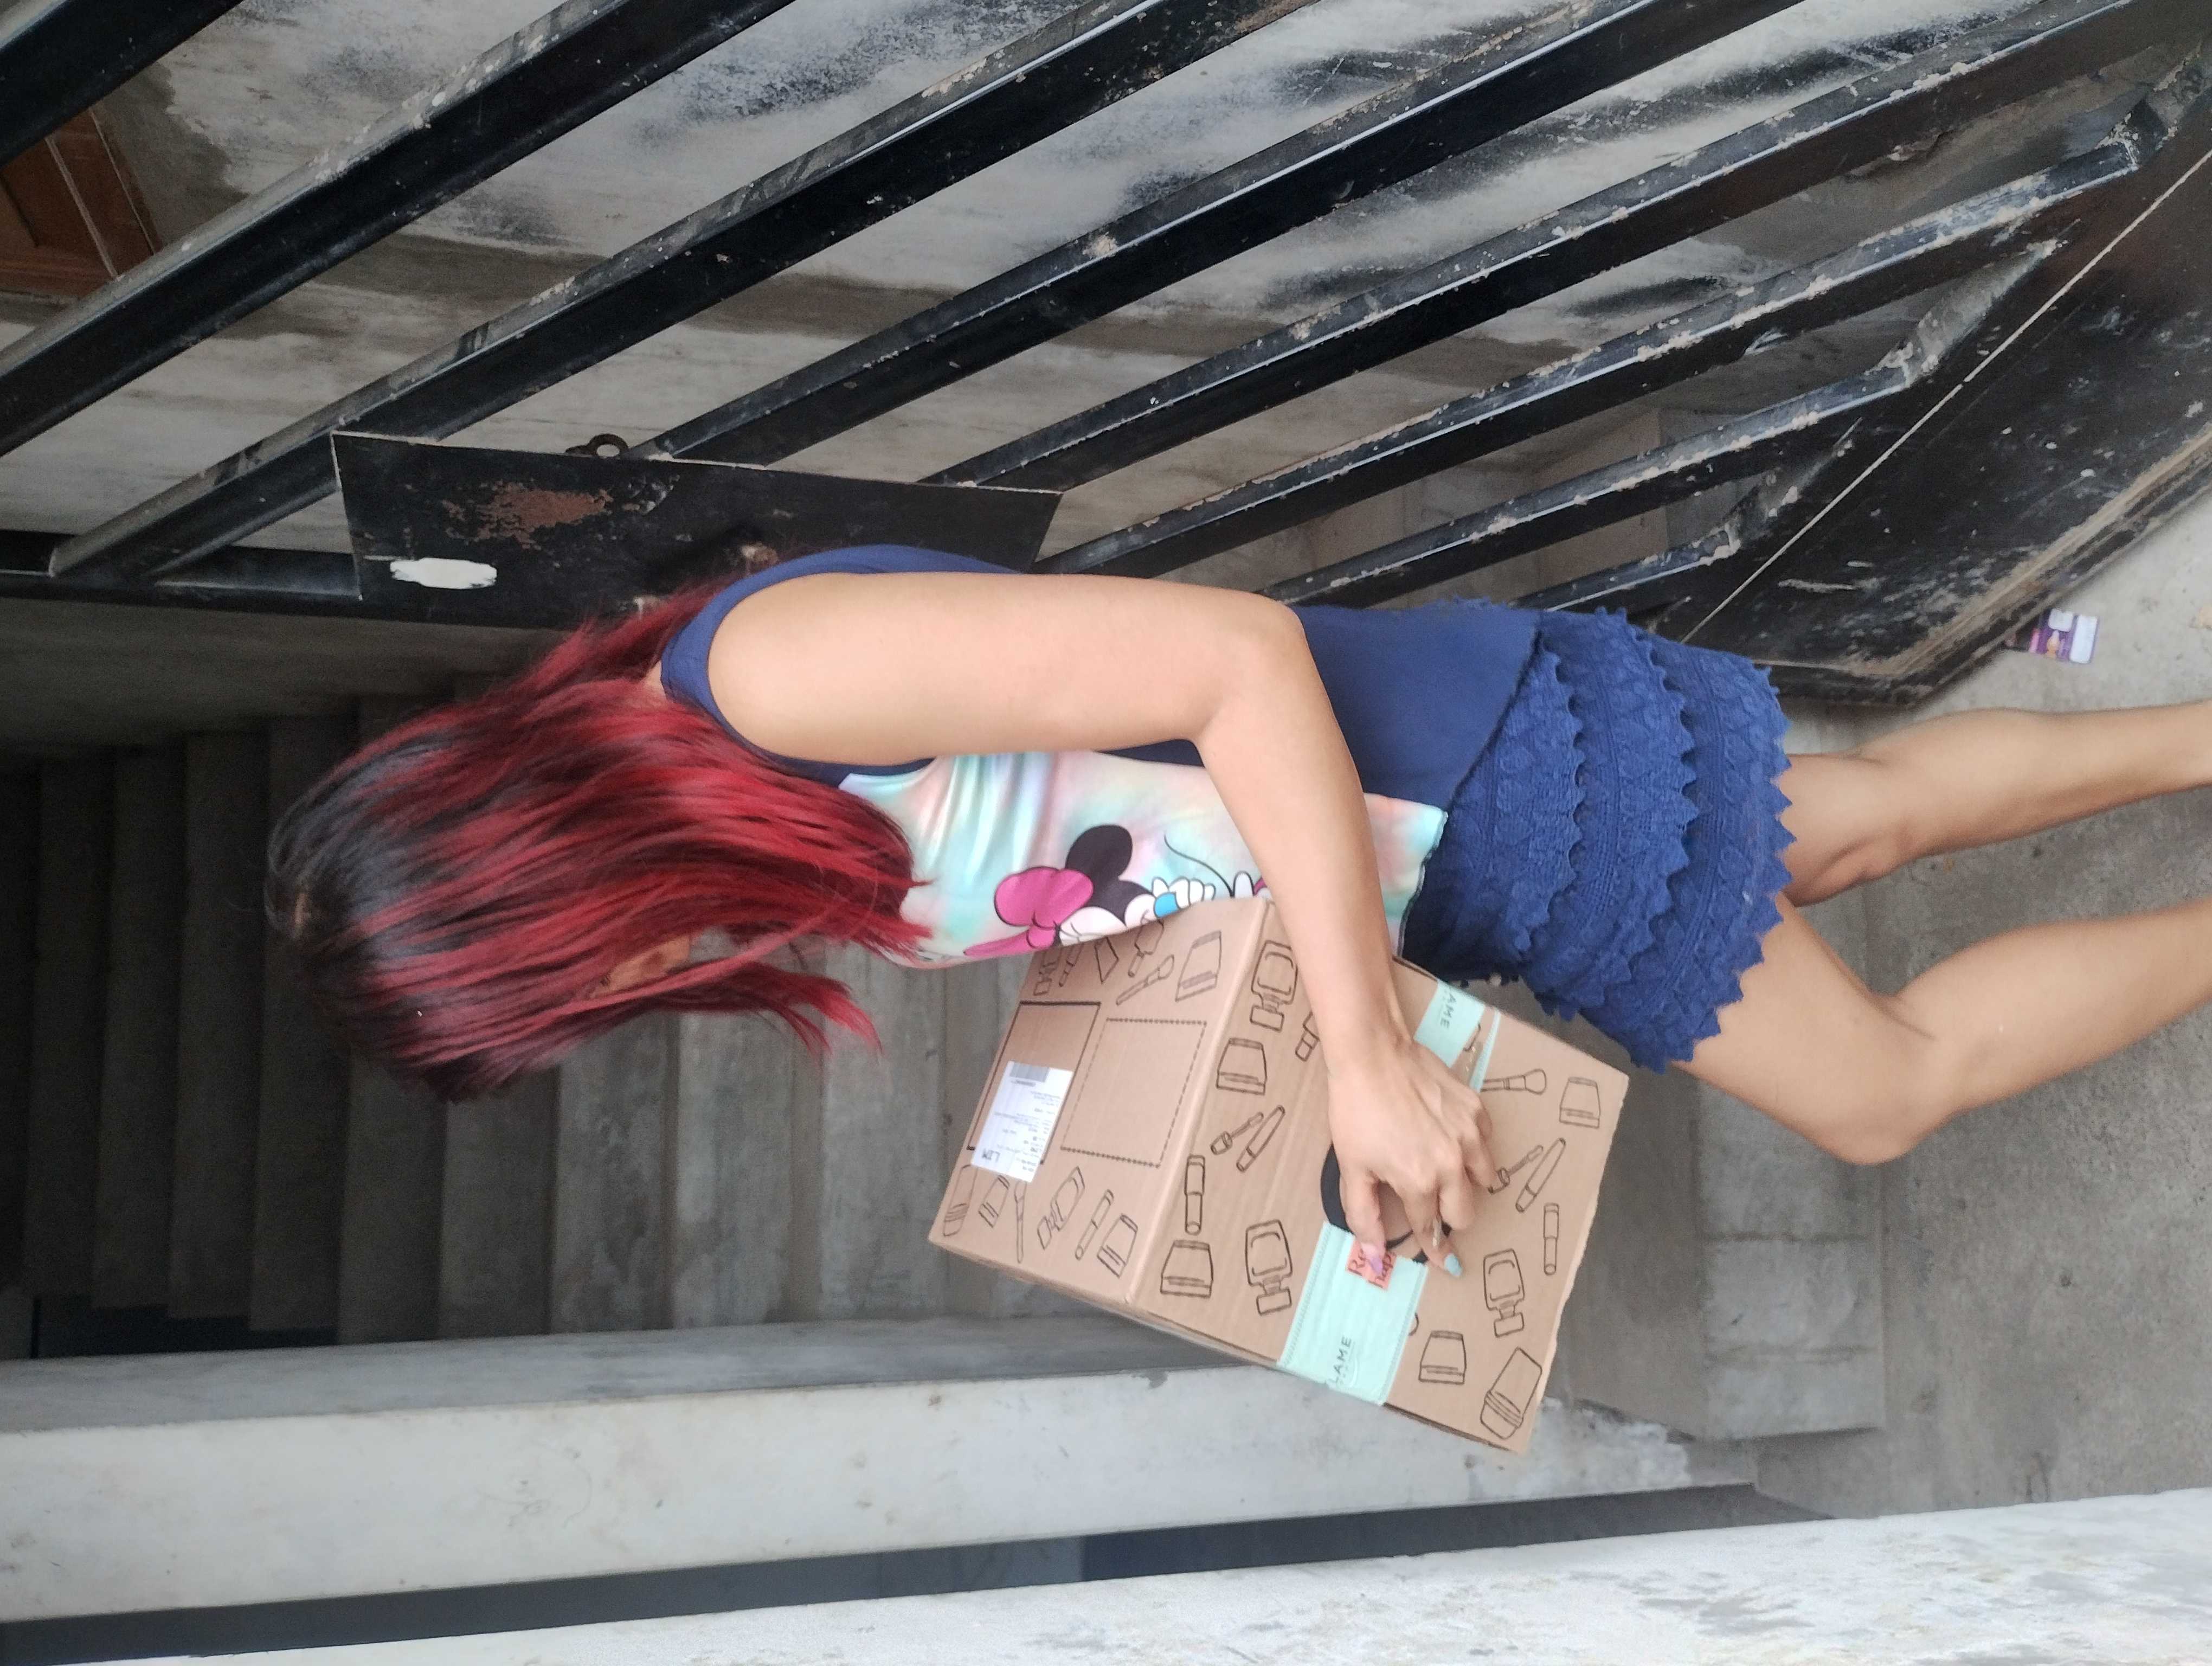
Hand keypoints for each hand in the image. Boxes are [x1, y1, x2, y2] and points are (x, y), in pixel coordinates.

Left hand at [1326, 1035, 1496, 1277]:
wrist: (1372, 1053)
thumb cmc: (1356, 1110)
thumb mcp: (1352, 1167)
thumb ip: (1364, 1214)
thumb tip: (1374, 1256)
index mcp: (1419, 1182)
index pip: (1431, 1230)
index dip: (1434, 1248)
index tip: (1444, 1263)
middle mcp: (1452, 1163)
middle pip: (1467, 1213)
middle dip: (1450, 1217)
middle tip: (1431, 1205)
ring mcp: (1469, 1135)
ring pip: (1485, 1180)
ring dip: (1467, 1184)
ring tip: (1444, 1172)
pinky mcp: (1476, 1110)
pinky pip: (1486, 1144)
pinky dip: (1474, 1149)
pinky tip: (1450, 1139)